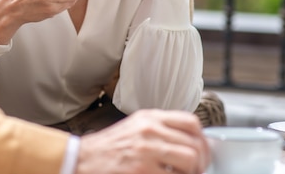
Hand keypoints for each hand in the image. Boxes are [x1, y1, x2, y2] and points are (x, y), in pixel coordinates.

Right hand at [76, 109, 209, 173]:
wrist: (81, 159)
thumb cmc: (107, 148)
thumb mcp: (135, 128)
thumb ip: (160, 130)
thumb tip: (189, 141)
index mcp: (149, 118)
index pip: (191, 123)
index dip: (203, 140)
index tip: (202, 152)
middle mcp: (149, 130)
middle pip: (194, 144)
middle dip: (200, 162)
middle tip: (195, 170)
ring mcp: (146, 151)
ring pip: (189, 161)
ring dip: (191, 173)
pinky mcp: (142, 171)